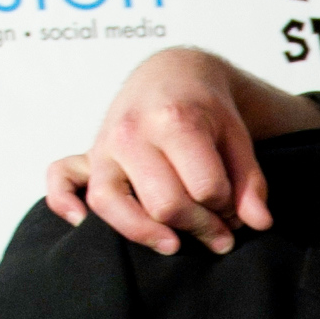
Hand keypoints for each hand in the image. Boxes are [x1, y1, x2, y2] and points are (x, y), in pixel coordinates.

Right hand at [43, 51, 279, 256]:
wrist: (170, 74)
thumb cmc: (205, 110)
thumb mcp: (237, 138)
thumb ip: (250, 182)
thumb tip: (258, 224)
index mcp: (175, 120)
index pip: (205, 188)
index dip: (227, 208)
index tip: (235, 210)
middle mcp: (133, 132)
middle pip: (165, 203)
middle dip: (199, 226)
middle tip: (219, 233)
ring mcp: (105, 144)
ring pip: (112, 203)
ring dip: (148, 234)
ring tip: (175, 245)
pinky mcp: (88, 155)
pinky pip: (61, 180)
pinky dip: (65, 203)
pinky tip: (81, 222)